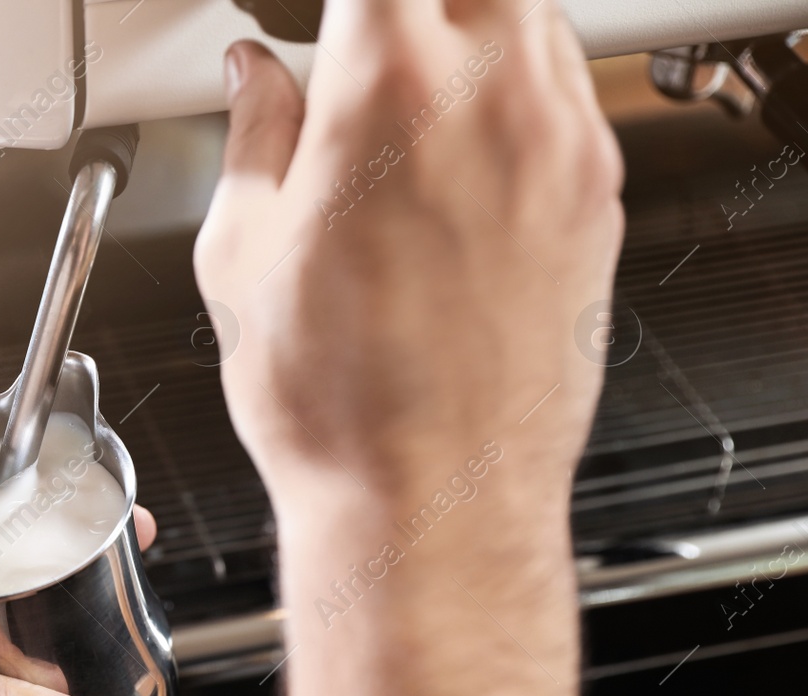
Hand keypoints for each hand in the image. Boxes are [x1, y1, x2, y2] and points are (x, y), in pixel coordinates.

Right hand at [195, 5, 632, 695]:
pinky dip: (514, 91)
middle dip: (415, 2)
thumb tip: (253, 79)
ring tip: (409, 92)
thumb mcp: (241, 258)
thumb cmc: (337, 407)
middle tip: (371, 41)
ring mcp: (561, 145)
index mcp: (390, 91)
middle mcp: (495, 100)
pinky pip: (565, 94)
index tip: (320, 17)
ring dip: (469, 27)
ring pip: (532, 16)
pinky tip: (459, 153)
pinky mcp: (594, 198)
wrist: (431, 506)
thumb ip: (252, 137)